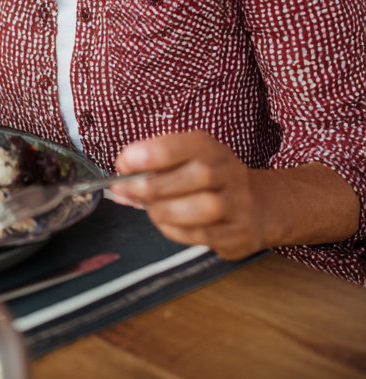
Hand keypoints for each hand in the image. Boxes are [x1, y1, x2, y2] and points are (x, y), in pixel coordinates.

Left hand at [114, 131, 265, 259]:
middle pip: (195, 175)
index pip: (180, 145)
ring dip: (166, 210)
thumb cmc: (207, 181)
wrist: (257, 206)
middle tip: (125, 190)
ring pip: (203, 206)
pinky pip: (205, 234)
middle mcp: (228, 171)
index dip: (149, 154)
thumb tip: (120, 177)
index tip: (123, 163)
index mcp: (208, 147)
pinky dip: (177, 230)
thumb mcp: (184, 162)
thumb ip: (152, 167)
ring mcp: (238, 202)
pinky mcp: (239, 232)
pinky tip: (166, 224)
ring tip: (150, 210)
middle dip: (152, 185)